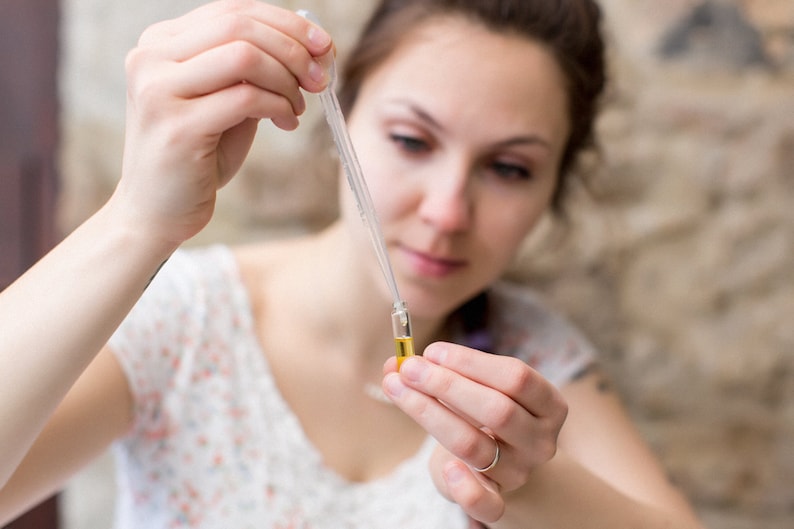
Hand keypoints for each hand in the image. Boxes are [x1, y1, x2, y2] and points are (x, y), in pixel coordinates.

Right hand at [111, 0, 333, 247]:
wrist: (156, 212)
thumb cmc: (196, 156)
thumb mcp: (225, 101)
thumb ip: (254, 71)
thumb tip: (313, 46)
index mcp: (160, 43)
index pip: (232, 11)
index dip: (286, 23)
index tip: (324, 45)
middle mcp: (151, 58)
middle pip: (240, 26)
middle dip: (293, 48)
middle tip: (319, 78)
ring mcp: (159, 91)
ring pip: (245, 56)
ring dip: (287, 80)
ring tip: (297, 107)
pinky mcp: (177, 127)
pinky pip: (247, 98)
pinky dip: (279, 106)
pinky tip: (286, 121)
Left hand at [383, 342, 567, 523]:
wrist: (504, 469)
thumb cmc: (486, 419)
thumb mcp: (477, 391)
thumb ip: (445, 372)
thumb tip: (396, 362)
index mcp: (548, 405)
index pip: (516, 377)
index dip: (472, 361)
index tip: (432, 351)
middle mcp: (540, 441)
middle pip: (496, 409)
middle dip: (446, 385)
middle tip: (409, 369)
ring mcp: (520, 473)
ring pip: (475, 445)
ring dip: (430, 414)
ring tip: (397, 389)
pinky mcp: (498, 502)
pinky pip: (486, 504)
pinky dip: (465, 488)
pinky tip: (445, 466)